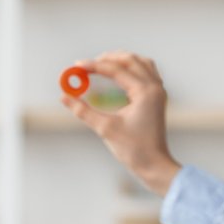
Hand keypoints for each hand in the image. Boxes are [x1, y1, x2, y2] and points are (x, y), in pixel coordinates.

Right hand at [61, 51, 180, 195]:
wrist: (154, 165)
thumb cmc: (133, 149)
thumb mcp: (104, 128)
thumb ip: (83, 110)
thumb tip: (64, 97)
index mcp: (145, 92)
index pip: (116, 70)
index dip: (94, 66)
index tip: (76, 66)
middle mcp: (154, 87)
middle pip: (130, 60)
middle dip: (107, 59)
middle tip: (86, 65)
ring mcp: (158, 91)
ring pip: (140, 63)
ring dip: (120, 60)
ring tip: (101, 64)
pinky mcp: (156, 98)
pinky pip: (146, 72)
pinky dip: (131, 68)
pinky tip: (119, 74)